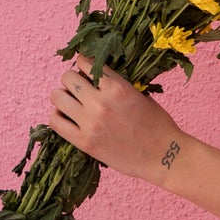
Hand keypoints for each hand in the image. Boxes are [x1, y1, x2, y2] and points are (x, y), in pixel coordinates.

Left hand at [43, 56, 182, 179]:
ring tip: (71, 103)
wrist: (163, 156)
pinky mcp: (84, 141)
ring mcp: (90, 122)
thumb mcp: (140, 95)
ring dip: (63, 96)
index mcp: (117, 86)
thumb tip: (94, 78)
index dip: (84, 64)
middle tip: (80, 89)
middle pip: (67, 78)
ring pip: (57, 97)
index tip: (86, 70)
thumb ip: (116, 85)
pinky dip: (57, 116)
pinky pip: (56, 122)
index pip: (85, 63)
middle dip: (72, 80)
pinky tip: (67, 117)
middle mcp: (100, 102)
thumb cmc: (157, 125)